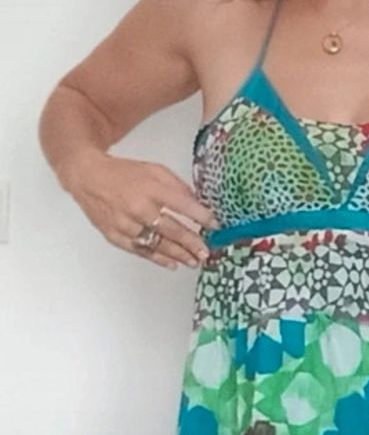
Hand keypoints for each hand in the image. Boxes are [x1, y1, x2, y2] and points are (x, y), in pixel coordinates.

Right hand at [59, 148, 219, 270]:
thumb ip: (177, 187)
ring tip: (194, 262)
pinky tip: (172, 264)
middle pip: (172, 230)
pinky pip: (141, 250)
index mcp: (151, 188)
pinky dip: (158, 258)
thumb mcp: (154, 170)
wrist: (87, 177)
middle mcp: (139, 208)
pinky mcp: (116, 236)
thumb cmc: (123, 174)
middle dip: (193, 243)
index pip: (183, 205)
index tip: (215, 225)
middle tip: (206, 252)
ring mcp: (127, 224)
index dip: (202, 217)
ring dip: (179, 255)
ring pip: (158, 245)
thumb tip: (198, 204)